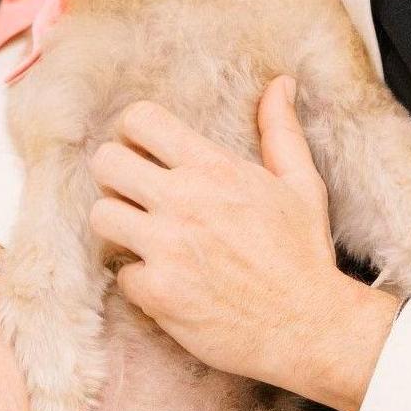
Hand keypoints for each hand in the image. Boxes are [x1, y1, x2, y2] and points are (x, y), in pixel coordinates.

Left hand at [88, 78, 398, 410]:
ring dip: (119, 224)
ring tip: (144, 236)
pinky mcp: (158, 294)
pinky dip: (140, 281)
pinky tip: (167, 282)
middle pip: (105, 162)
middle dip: (116, 174)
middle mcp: (183, 202)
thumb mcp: (300, 183)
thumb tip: (280, 83)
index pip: (140, 120)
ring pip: (101, 215)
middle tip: (136, 193)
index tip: (147, 151)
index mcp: (213, 169)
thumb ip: (280, 130)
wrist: (310, 327)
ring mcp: (167, 249)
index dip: (135, 132)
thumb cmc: (304, 254)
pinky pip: (122, 275)